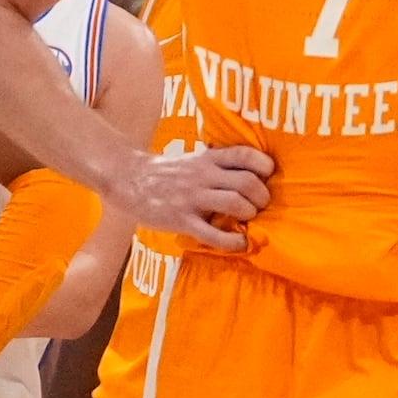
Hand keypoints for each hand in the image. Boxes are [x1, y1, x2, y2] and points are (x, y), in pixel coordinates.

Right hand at [111, 144, 273, 250]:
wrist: (129, 179)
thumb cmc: (167, 172)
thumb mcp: (193, 159)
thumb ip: (218, 164)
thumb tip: (251, 173)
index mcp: (207, 158)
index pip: (244, 153)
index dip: (263, 164)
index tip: (268, 175)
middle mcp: (203, 175)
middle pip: (247, 182)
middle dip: (262, 196)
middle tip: (261, 205)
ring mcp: (192, 197)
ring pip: (235, 203)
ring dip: (249, 214)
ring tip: (248, 220)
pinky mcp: (182, 220)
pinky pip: (214, 234)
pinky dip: (233, 242)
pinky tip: (240, 243)